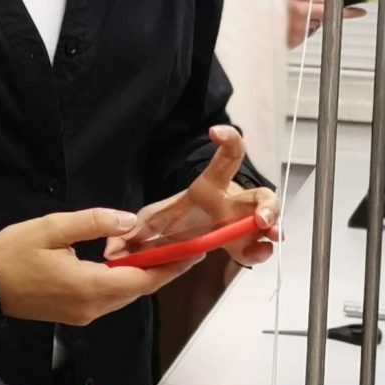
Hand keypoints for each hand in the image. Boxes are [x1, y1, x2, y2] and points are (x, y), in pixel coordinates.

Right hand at [0, 208, 197, 325]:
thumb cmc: (12, 253)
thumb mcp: (54, 228)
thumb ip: (95, 223)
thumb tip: (129, 222)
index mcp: (89, 286)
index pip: (143, 278)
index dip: (172, 265)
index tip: (195, 251)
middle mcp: (92, 307)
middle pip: (139, 289)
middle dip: (165, 269)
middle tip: (187, 247)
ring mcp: (83, 314)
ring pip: (125, 294)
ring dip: (145, 275)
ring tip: (164, 251)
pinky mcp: (74, 313)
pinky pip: (110, 297)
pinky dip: (125, 280)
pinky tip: (129, 262)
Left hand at [116, 126, 278, 267]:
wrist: (181, 243)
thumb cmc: (173, 222)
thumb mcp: (151, 223)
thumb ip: (134, 234)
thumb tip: (112, 250)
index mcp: (211, 189)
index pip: (226, 158)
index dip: (228, 140)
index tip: (217, 132)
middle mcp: (233, 204)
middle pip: (259, 194)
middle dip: (266, 203)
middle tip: (261, 216)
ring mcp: (241, 226)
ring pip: (267, 218)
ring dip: (271, 225)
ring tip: (270, 234)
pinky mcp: (243, 246)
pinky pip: (258, 248)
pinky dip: (260, 251)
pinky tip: (258, 252)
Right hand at [283, 0, 365, 49]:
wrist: (256, 8)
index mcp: (301, 5)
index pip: (331, 8)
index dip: (347, 10)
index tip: (360, 11)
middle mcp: (299, 21)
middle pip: (324, 18)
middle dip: (324, 12)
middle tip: (320, 6)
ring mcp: (296, 34)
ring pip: (314, 27)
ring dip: (310, 21)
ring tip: (294, 14)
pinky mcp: (292, 43)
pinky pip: (304, 35)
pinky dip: (301, 29)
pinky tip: (290, 23)